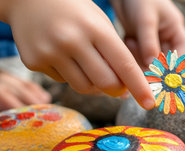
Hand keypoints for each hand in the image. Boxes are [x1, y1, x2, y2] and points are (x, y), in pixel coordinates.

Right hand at [0, 0, 154, 108]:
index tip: (150, 103)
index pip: (124, 64)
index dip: (139, 87)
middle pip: (105, 83)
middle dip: (117, 90)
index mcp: (95, 28)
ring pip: (84, 87)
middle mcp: (71, 41)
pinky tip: (63, 56)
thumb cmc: (74, 12)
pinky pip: (63, 82)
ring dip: (94, 85)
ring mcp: (50, 53)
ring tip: (89, 65)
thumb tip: (124, 89)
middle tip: (120, 89)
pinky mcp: (34, 62)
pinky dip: (70, 75)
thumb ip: (113, 53)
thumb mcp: (99, 22)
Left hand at [111, 0, 184, 67]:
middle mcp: (166, 40)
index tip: (163, 73)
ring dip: (140, 58)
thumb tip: (152, 65)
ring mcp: (152, 44)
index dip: (175, 65)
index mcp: (176, 31)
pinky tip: (129, 40)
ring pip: (149, 62)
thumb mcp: (146, 20)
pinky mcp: (138, 45)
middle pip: (164, 62)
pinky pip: (137, 58)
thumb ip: (149, 43)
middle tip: (143, 69)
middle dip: (153, 65)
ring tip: (132, 42)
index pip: (181, 53)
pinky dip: (132, 53)